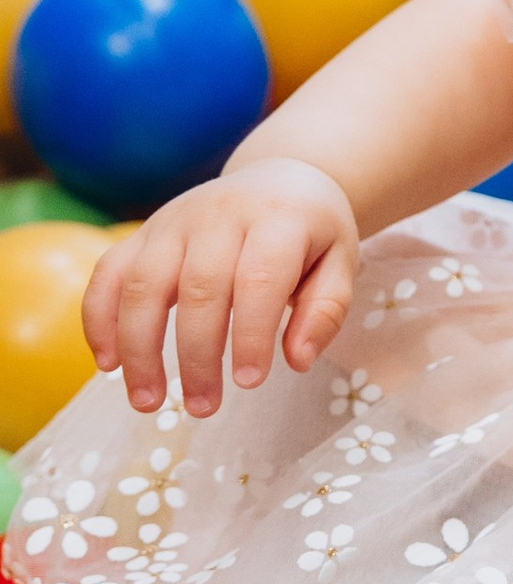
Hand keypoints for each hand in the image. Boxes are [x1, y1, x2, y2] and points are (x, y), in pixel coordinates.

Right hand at [84, 160, 360, 418]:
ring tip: (148, 401)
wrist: (279, 176)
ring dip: (139, 347)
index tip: (250, 382)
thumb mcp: (341, 262)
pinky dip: (100, 319)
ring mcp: (173, 221)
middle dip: (196, 355)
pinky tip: (109, 364)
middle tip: (203, 407)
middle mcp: (219, 214)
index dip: (252, 333)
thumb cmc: (311, 232)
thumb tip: (297, 360)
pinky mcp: (142, 233)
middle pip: (199, 287)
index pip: (260, 278)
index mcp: (277, 219)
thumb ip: (325, 311)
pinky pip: (108, 273)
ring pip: (143, 283)